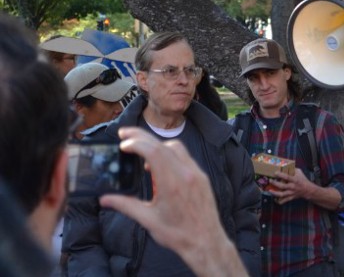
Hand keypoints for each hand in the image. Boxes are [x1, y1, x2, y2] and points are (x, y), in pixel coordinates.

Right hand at [99, 127, 246, 276]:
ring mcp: (197, 173)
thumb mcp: (148, 219)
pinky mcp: (202, 176)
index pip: (153, 151)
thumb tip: (105, 199)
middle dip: (142, 137)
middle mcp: (186, 173)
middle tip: (125, 134)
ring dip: (157, 145)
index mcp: (172, 182)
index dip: (136, 143)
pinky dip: (170, 154)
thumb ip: (125, 205)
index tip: (123, 144)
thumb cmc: (177, 234)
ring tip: (141, 152)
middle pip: (163, 144)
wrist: (205, 241)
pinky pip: (185, 157)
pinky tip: (160, 166)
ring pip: (176, 147)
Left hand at [269, 168, 315, 204]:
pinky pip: (284, 200)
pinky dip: (279, 201)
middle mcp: (292, 187)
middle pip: (282, 186)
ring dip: (275, 193)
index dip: (281, 175)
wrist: (308, 189)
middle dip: (275, 183)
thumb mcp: (299, 172)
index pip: (287, 177)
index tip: (275, 172)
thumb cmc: (302, 179)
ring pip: (282, 194)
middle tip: (270, 180)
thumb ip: (292, 169)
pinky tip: (274, 199)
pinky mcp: (291, 197)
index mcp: (295, 180)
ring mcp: (291, 193)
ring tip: (270, 190)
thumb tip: (284, 165)